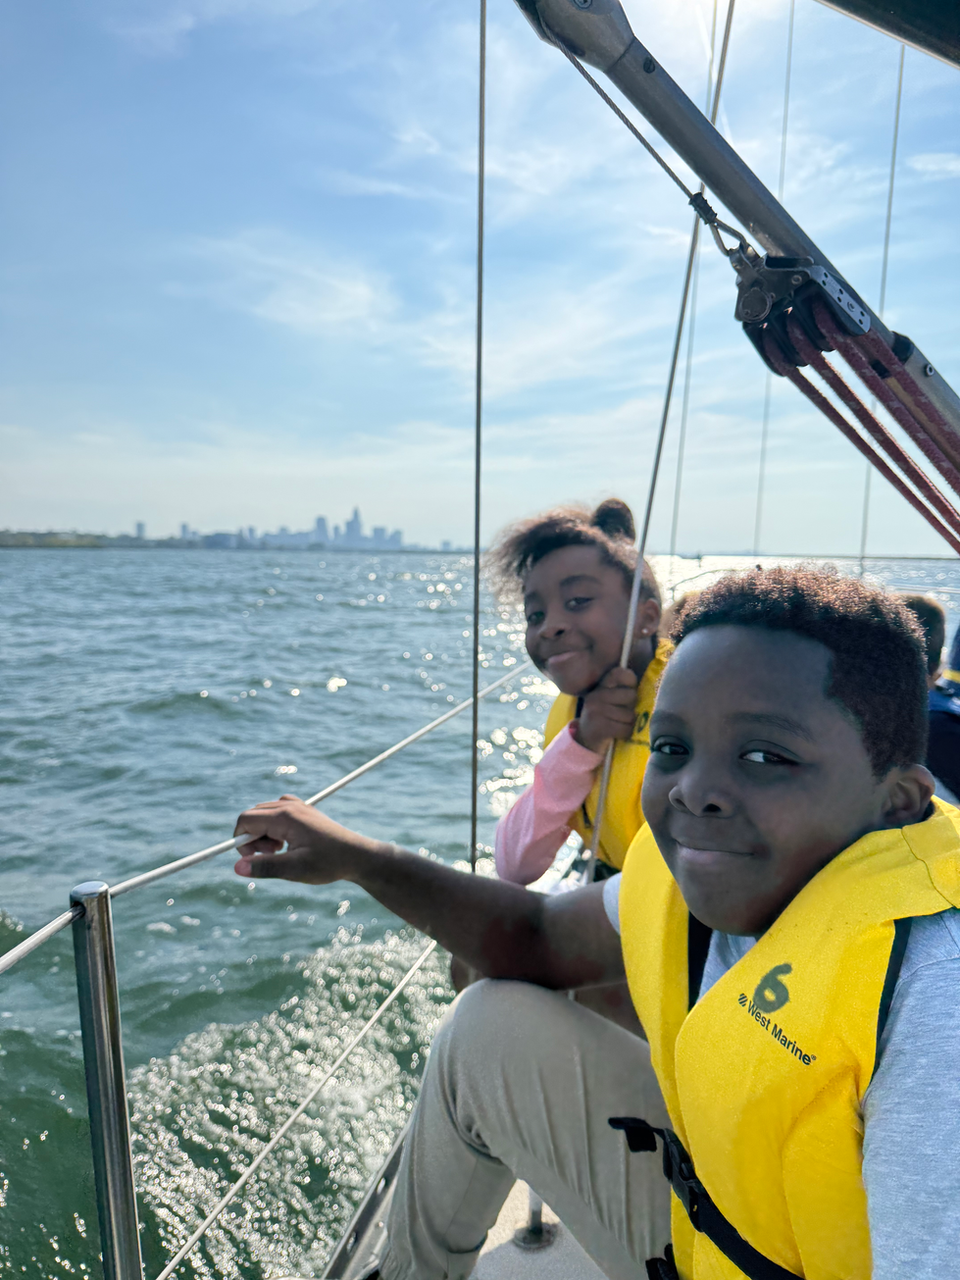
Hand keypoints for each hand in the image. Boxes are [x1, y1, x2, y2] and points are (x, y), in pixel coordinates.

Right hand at [232, 795, 385, 882]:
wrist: (357, 856)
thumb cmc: (328, 863)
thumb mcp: (295, 869)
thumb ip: (265, 867)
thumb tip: (236, 868)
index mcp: (285, 817)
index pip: (245, 820)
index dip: (242, 842)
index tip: (256, 860)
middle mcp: (289, 805)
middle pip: (252, 815)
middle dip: (252, 838)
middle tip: (273, 855)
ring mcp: (297, 806)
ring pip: (263, 814)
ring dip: (263, 834)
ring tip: (282, 851)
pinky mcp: (302, 811)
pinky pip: (276, 813)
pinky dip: (274, 828)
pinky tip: (288, 843)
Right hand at [574, 667, 637, 753]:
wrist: (585, 739)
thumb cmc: (605, 715)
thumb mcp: (609, 698)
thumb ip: (622, 689)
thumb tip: (641, 688)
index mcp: (601, 685)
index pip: (620, 673)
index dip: (630, 681)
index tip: (629, 690)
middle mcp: (596, 695)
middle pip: (631, 695)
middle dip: (632, 706)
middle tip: (623, 712)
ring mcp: (596, 712)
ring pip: (630, 715)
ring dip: (629, 723)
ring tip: (619, 723)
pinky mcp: (600, 728)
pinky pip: (625, 729)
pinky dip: (626, 733)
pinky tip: (619, 732)